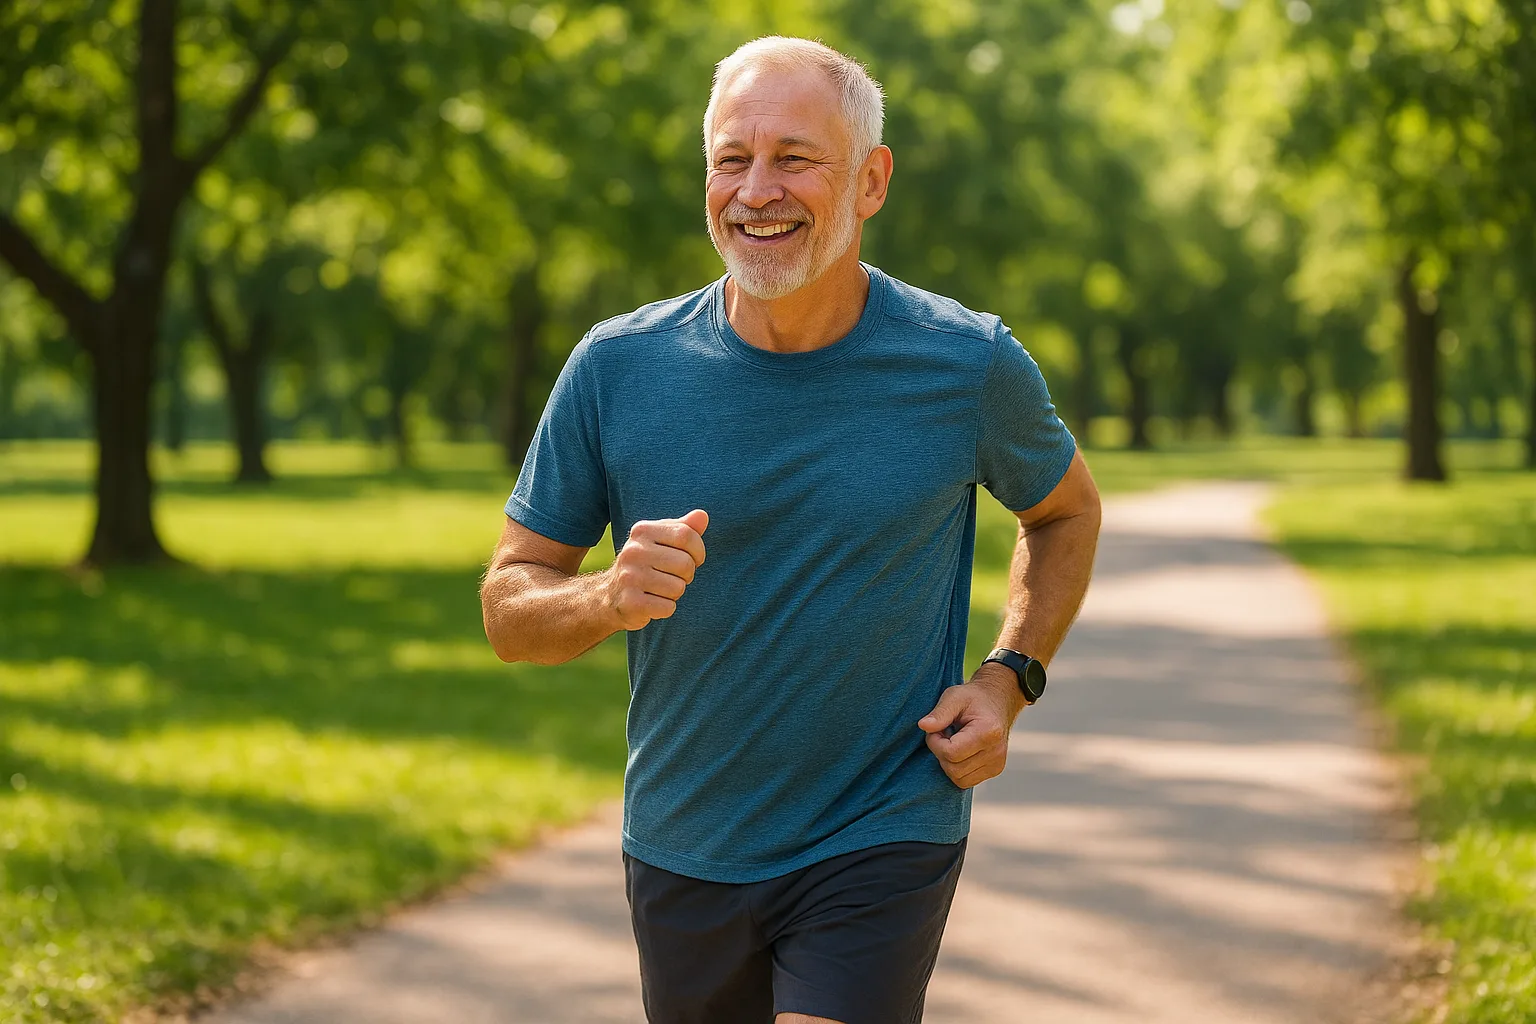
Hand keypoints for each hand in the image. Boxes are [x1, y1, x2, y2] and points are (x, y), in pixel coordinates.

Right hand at [605, 509, 708, 629]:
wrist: (611, 595)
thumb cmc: (645, 564)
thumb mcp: (661, 541)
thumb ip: (683, 528)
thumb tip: (702, 515)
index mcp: (642, 531)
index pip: (686, 535)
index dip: (698, 551)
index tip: (693, 559)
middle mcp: (633, 551)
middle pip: (685, 563)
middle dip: (687, 575)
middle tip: (672, 577)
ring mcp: (630, 577)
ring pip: (678, 587)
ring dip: (675, 593)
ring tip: (659, 589)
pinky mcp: (630, 602)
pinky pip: (668, 607)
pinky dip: (666, 608)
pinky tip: (652, 602)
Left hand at [918, 664, 1025, 788]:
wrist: (997, 702)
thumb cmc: (972, 698)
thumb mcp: (954, 697)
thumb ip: (939, 712)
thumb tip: (923, 726)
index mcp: (988, 732)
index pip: (951, 753)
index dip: (935, 743)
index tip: (936, 729)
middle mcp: (996, 752)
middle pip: (954, 769)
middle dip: (940, 753)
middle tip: (943, 734)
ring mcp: (997, 764)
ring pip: (959, 779)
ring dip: (948, 762)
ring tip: (951, 741)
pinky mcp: (995, 770)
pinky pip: (966, 781)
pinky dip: (957, 769)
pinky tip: (959, 751)